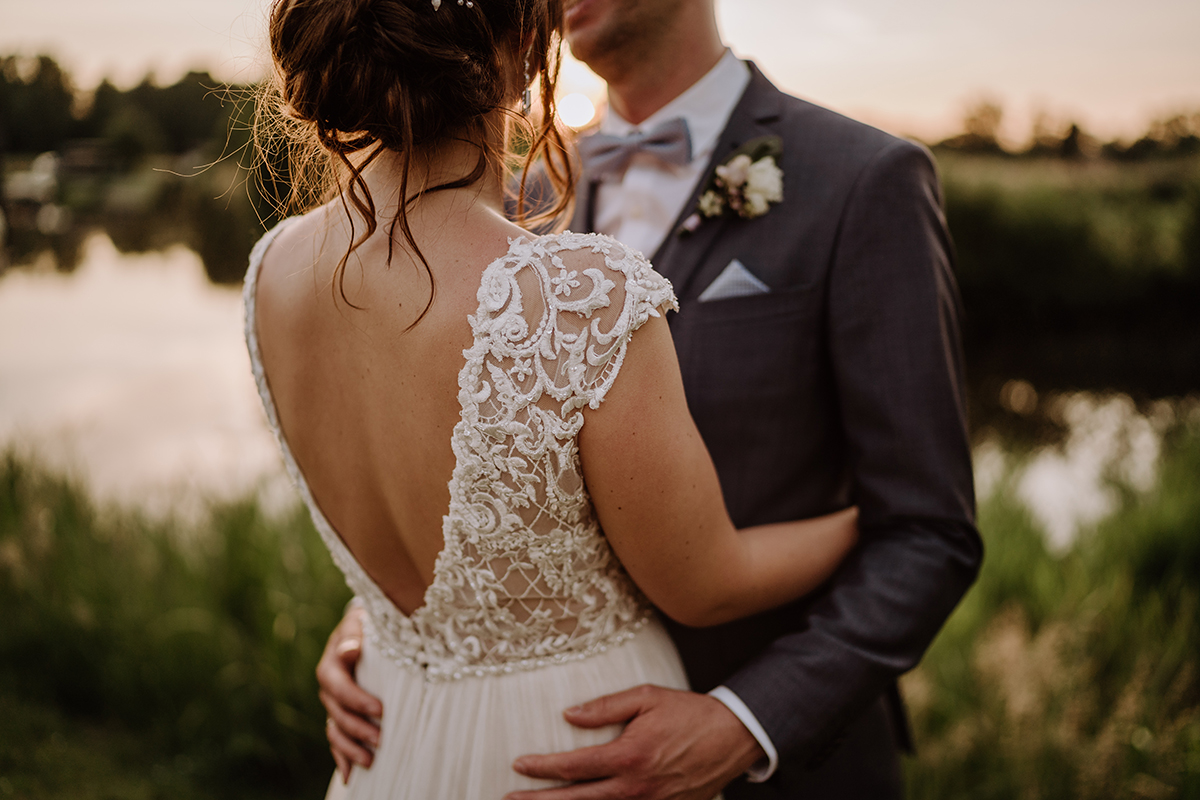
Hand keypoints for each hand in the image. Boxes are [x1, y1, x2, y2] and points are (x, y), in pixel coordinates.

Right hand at [316, 604, 383, 783]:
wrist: (365, 630)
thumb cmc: (367, 626)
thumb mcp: (360, 624)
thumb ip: (354, 634)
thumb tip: (350, 648)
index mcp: (331, 666)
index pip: (338, 686)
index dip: (356, 700)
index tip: (380, 710)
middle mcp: (328, 689)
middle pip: (337, 714)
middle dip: (359, 729)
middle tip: (382, 740)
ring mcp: (332, 705)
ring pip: (335, 731)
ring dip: (351, 748)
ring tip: (371, 762)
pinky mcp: (340, 716)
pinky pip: (336, 740)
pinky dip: (342, 757)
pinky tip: (351, 775)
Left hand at [506, 685, 763, 799]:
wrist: (733, 737)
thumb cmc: (688, 712)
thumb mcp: (647, 697)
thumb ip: (606, 707)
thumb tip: (569, 715)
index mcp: (629, 756)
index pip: (574, 767)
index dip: (542, 768)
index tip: (518, 765)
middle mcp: (636, 787)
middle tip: (510, 798)